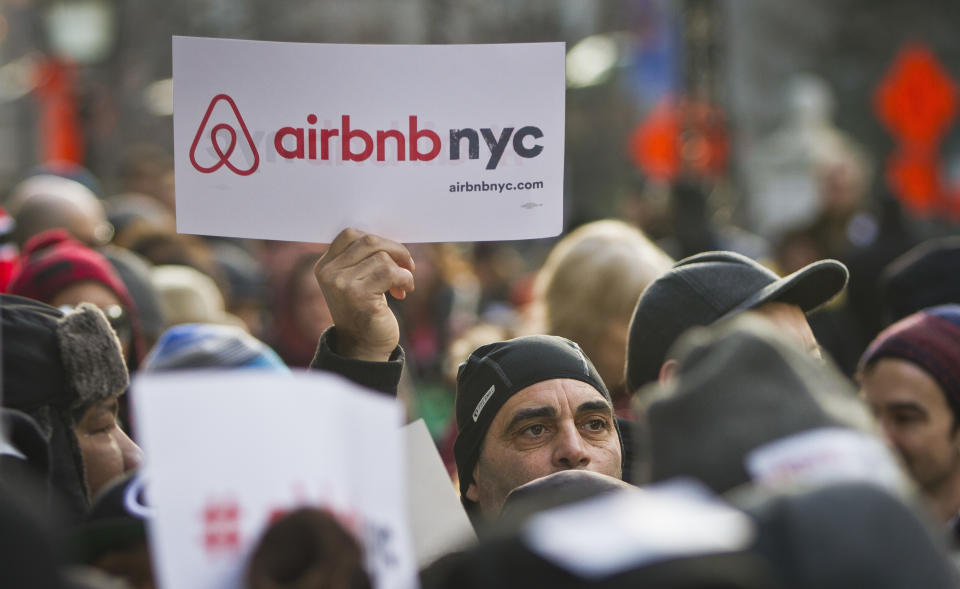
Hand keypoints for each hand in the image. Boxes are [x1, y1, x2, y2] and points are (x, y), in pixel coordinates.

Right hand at [314, 228, 414, 361]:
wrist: (364, 348)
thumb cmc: (366, 312)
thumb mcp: (357, 281)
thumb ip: (364, 259)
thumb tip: (391, 240)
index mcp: (325, 266)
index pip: (350, 234)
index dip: (378, 240)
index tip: (391, 256)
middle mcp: (329, 273)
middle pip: (369, 241)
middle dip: (396, 250)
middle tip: (407, 266)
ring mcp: (341, 284)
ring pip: (383, 257)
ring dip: (402, 269)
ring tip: (402, 285)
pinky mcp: (359, 295)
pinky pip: (391, 272)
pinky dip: (405, 279)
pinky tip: (403, 291)